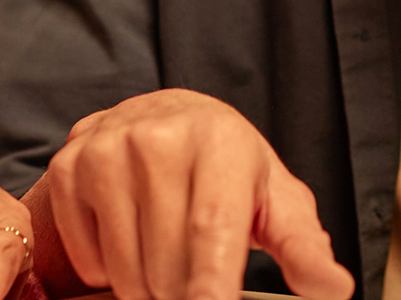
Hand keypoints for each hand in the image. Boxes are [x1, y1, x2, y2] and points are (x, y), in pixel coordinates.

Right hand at [29, 88, 353, 299]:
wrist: (163, 119)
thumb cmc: (228, 170)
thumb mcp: (275, 198)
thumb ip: (303, 246)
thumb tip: (332, 288)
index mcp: (219, 143)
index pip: (211, 231)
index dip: (210, 288)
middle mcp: (157, 138)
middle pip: (166, 265)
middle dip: (183, 298)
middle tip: (197, 288)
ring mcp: (105, 151)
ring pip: (124, 270)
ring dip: (148, 290)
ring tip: (169, 265)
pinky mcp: (68, 168)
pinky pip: (87, 260)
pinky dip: (108, 271)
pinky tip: (131, 239)